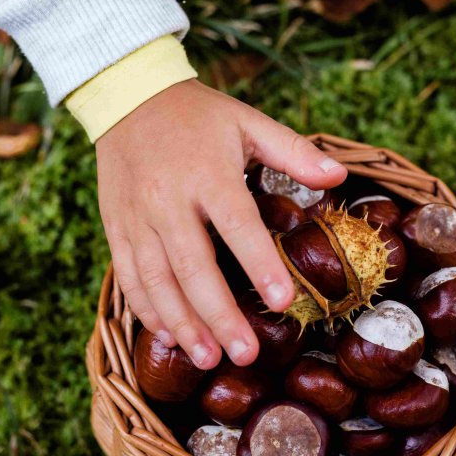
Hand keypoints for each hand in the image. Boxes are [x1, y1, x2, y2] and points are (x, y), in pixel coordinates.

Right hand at [96, 79, 346, 369]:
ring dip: (182, 323)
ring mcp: (137, 217)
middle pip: (192, 266)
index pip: (237, 225)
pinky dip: (147, 310)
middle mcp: (168, 199)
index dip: (259, 264)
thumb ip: (293, 152)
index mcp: (208, 173)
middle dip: (219, 315)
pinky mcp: (116, 227)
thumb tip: (339, 176)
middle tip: (245, 354)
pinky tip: (170, 337)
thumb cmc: (199, 115)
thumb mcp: (248, 121)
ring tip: (208, 359)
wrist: (128, 96)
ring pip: (156, 280)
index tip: (282, 301)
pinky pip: (129, 276)